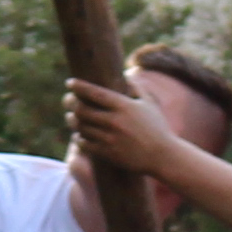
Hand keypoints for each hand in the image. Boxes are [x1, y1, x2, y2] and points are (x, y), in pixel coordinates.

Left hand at [64, 73, 194, 177]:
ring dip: (73, 121)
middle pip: (82, 110)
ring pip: (81, 127)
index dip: (79, 87)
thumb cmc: (157, 127)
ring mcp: (110, 138)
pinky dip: (79, 138)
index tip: (70, 83)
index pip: (95, 93)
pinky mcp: (108, 153)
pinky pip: (84, 144)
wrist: (163, 156)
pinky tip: (79, 135)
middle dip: (71, 103)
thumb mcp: (149, 104)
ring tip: (71, 117)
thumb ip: (136, 88)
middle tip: (68, 101)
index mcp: (124, 106)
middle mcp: (115, 121)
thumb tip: (124, 75)